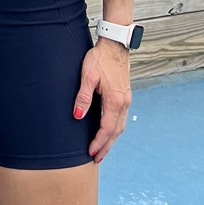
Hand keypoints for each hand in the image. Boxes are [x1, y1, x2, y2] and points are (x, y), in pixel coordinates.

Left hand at [73, 39, 131, 163]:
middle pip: (116, 132)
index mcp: (115, 100)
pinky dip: (114, 129)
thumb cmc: (100, 58)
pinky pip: (121, 118)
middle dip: (106, 147)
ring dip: (111, 140)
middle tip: (96, 159)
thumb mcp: (87, 76)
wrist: (115, 45)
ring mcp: (126, 99)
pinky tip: (108, 132)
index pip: (107, 128)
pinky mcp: (125, 95)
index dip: (98, 142)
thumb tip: (78, 116)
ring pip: (120, 126)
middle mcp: (124, 102)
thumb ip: (83, 97)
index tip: (90, 153)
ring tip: (102, 150)